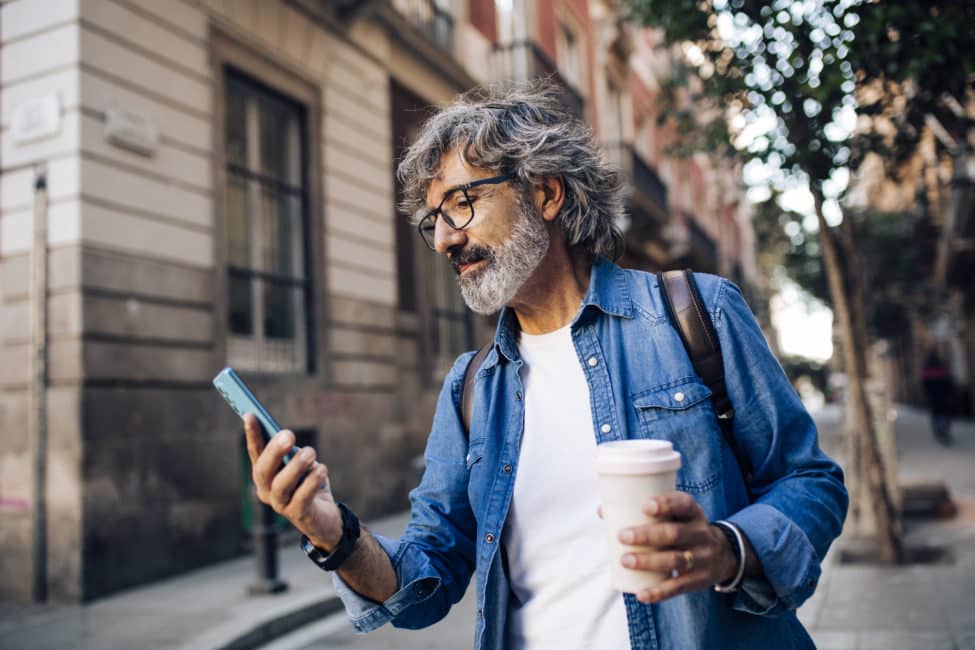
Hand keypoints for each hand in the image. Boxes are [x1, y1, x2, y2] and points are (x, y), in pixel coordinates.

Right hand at [244, 413, 342, 550]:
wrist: (324, 517)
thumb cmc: (309, 484)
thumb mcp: (300, 464)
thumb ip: (291, 453)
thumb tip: (286, 438)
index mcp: (264, 475)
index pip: (255, 453)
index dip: (252, 435)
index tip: (250, 414)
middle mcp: (267, 490)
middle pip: (263, 471)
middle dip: (274, 451)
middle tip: (289, 434)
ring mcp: (281, 505)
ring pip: (281, 485)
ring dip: (296, 465)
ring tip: (311, 452)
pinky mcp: (298, 515)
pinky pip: (302, 497)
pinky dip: (312, 481)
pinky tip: (321, 470)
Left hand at [616, 491, 738, 603]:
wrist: (722, 554)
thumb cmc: (683, 527)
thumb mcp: (676, 515)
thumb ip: (645, 512)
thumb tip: (602, 511)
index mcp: (692, 512)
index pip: (683, 504)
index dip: (665, 504)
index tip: (645, 506)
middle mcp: (700, 533)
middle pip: (674, 533)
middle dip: (647, 535)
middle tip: (623, 536)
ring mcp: (702, 557)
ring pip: (675, 560)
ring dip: (648, 562)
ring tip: (625, 560)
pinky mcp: (698, 580)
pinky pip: (678, 587)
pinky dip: (658, 592)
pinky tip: (641, 594)